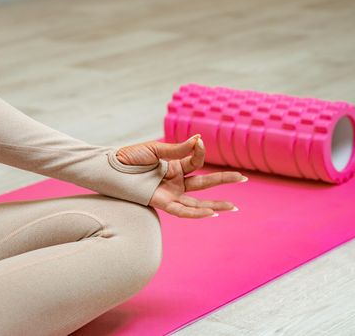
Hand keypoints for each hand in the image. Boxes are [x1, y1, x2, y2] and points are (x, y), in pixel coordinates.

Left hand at [116, 134, 247, 217]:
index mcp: (175, 165)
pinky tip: (212, 213)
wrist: (109, 168)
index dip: (200, 151)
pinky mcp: (161, 202)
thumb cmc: (128, 157)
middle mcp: (175, 180)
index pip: (196, 160)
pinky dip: (196, 213)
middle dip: (225, 180)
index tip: (199, 142)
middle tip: (244, 178)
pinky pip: (182, 210)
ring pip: (198, 200)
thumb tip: (199, 141)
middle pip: (205, 182)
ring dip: (216, 204)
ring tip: (234, 207)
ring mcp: (170, 192)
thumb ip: (177, 149)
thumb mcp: (155, 150)